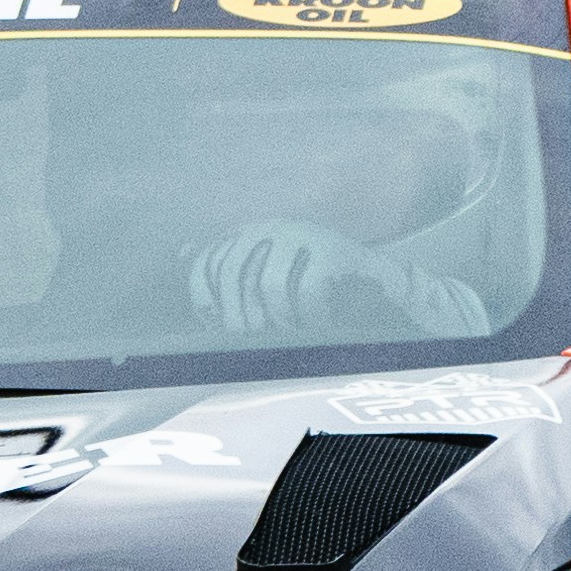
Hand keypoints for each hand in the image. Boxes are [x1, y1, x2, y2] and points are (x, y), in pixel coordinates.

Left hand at [188, 218, 369, 339]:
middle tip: (256, 342)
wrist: (378, 282)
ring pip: (270, 286)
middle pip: (233, 274)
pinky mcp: (331, 249)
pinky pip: (307, 292)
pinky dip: (310, 317)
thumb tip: (192, 288)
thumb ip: (236, 287)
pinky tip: (319, 321)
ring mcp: (302, 234)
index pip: (209, 262)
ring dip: (281, 320)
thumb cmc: (316, 292)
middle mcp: (271, 228)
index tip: (215, 327)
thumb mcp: (272, 283)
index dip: (204, 297)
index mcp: (250, 235)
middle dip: (240, 318)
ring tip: (294, 332)